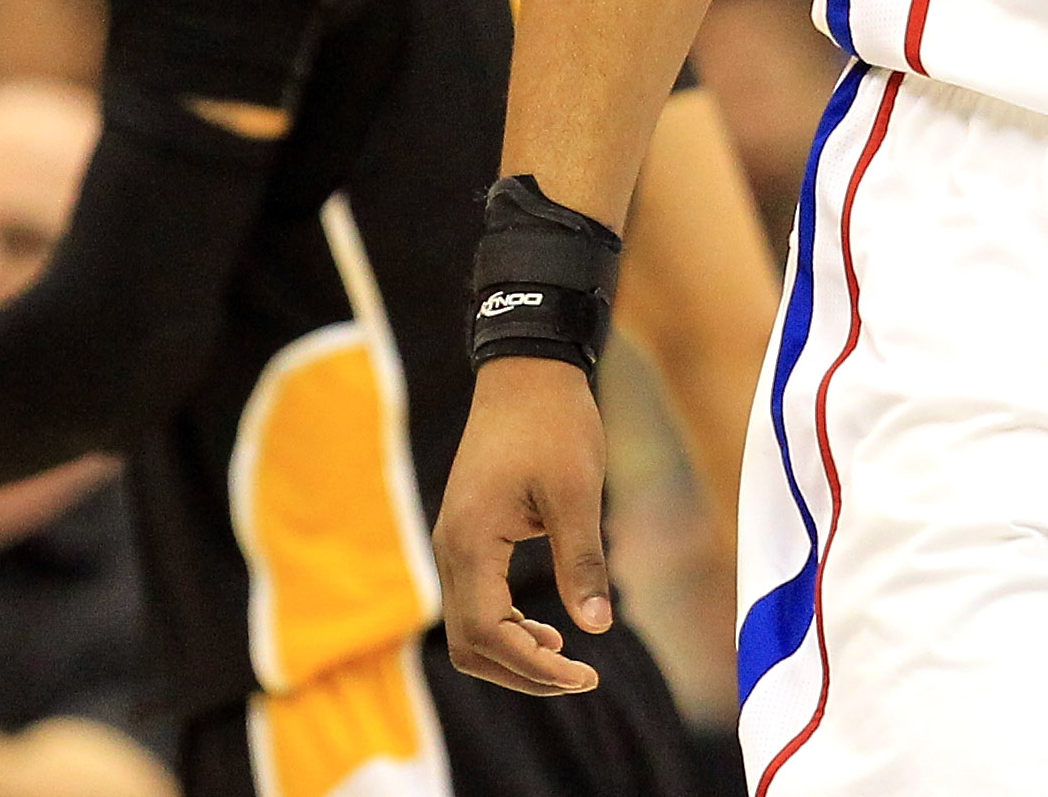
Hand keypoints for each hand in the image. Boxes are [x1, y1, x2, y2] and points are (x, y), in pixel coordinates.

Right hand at [434, 359, 615, 693]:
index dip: (533, 667)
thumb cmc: (554, 424)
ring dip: (512, 652)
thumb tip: (597, 627)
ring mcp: (454, 542)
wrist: (527, 371)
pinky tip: (545, 627)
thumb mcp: (577, 494)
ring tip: (565, 656)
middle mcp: (451, 548)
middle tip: (579, 676)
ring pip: (467, 628)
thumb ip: (582, 563)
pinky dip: (505, 625)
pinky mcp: (467, 534)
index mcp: (471, 542)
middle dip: (522, 671)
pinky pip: (474, 600)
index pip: (488, 634)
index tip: (584, 675)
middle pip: (468, 644)